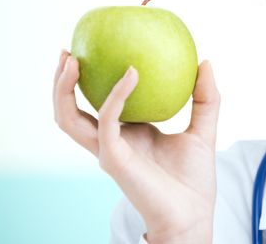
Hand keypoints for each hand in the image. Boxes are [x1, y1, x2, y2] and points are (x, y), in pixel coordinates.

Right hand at [53, 50, 219, 242]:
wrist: (193, 214)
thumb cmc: (194, 179)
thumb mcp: (203, 129)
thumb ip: (204, 97)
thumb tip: (204, 61)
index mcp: (126, 135)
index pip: (95, 106)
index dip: (87, 82)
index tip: (92, 51)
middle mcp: (110, 142)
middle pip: (69, 111)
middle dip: (60, 83)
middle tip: (67, 52)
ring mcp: (108, 151)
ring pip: (69, 119)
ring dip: (64, 89)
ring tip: (73, 60)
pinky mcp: (114, 159)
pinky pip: (106, 121)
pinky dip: (115, 96)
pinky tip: (132, 74)